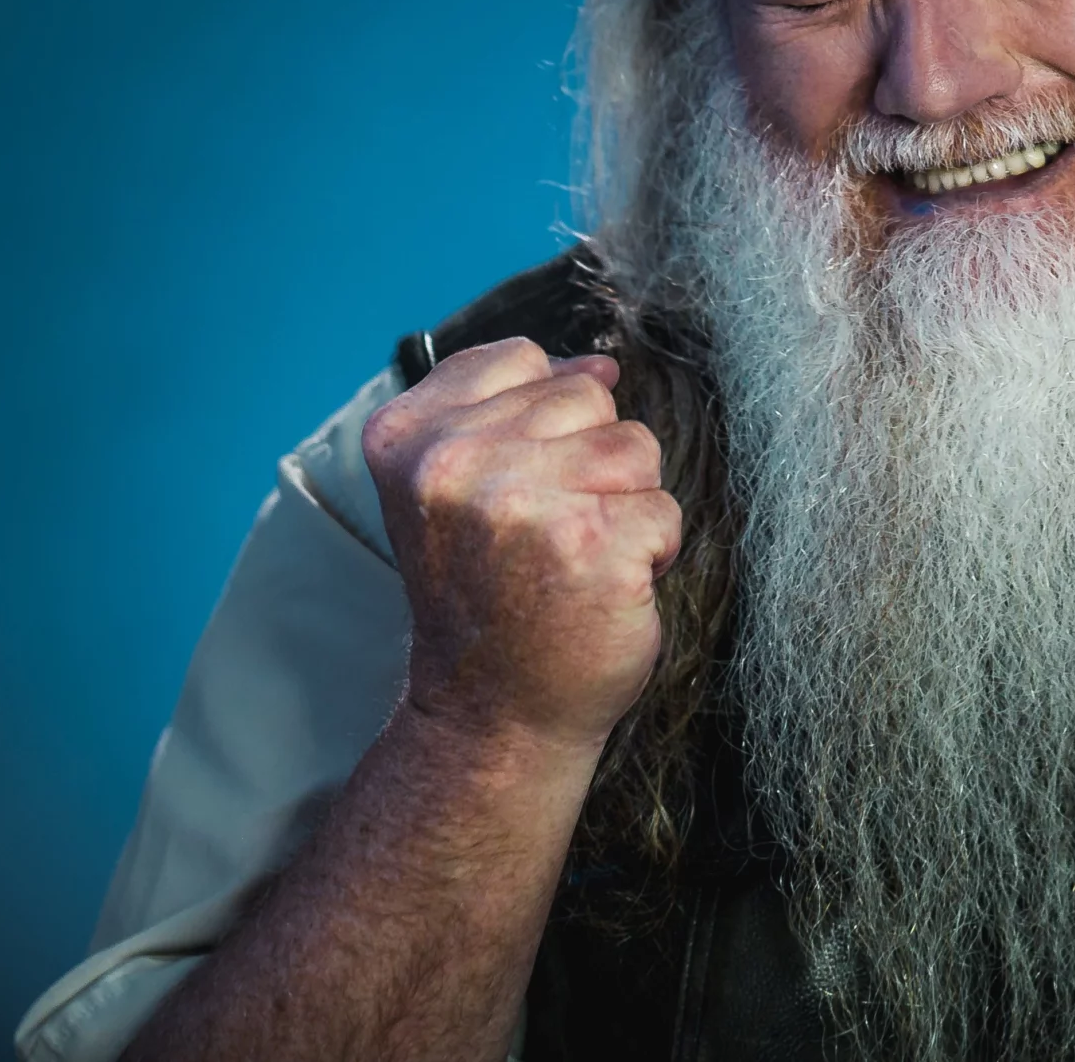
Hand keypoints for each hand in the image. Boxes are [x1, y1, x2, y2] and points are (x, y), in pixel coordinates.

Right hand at [361, 340, 678, 750]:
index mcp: (409, 437)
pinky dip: (652, 551)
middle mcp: (455, 463)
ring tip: (576, 557)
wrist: (491, 715)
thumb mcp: (455, 487)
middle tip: (544, 535)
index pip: (519, 359)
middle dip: (587, 462)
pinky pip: (665, 509)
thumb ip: (511, 409)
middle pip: (586, 396)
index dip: (541, 421)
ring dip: (625, 503)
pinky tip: (604, 589)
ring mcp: (524, 503)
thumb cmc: (487, 595)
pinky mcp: (593, 545)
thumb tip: (602, 365)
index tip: (513, 490)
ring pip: (634, 445)